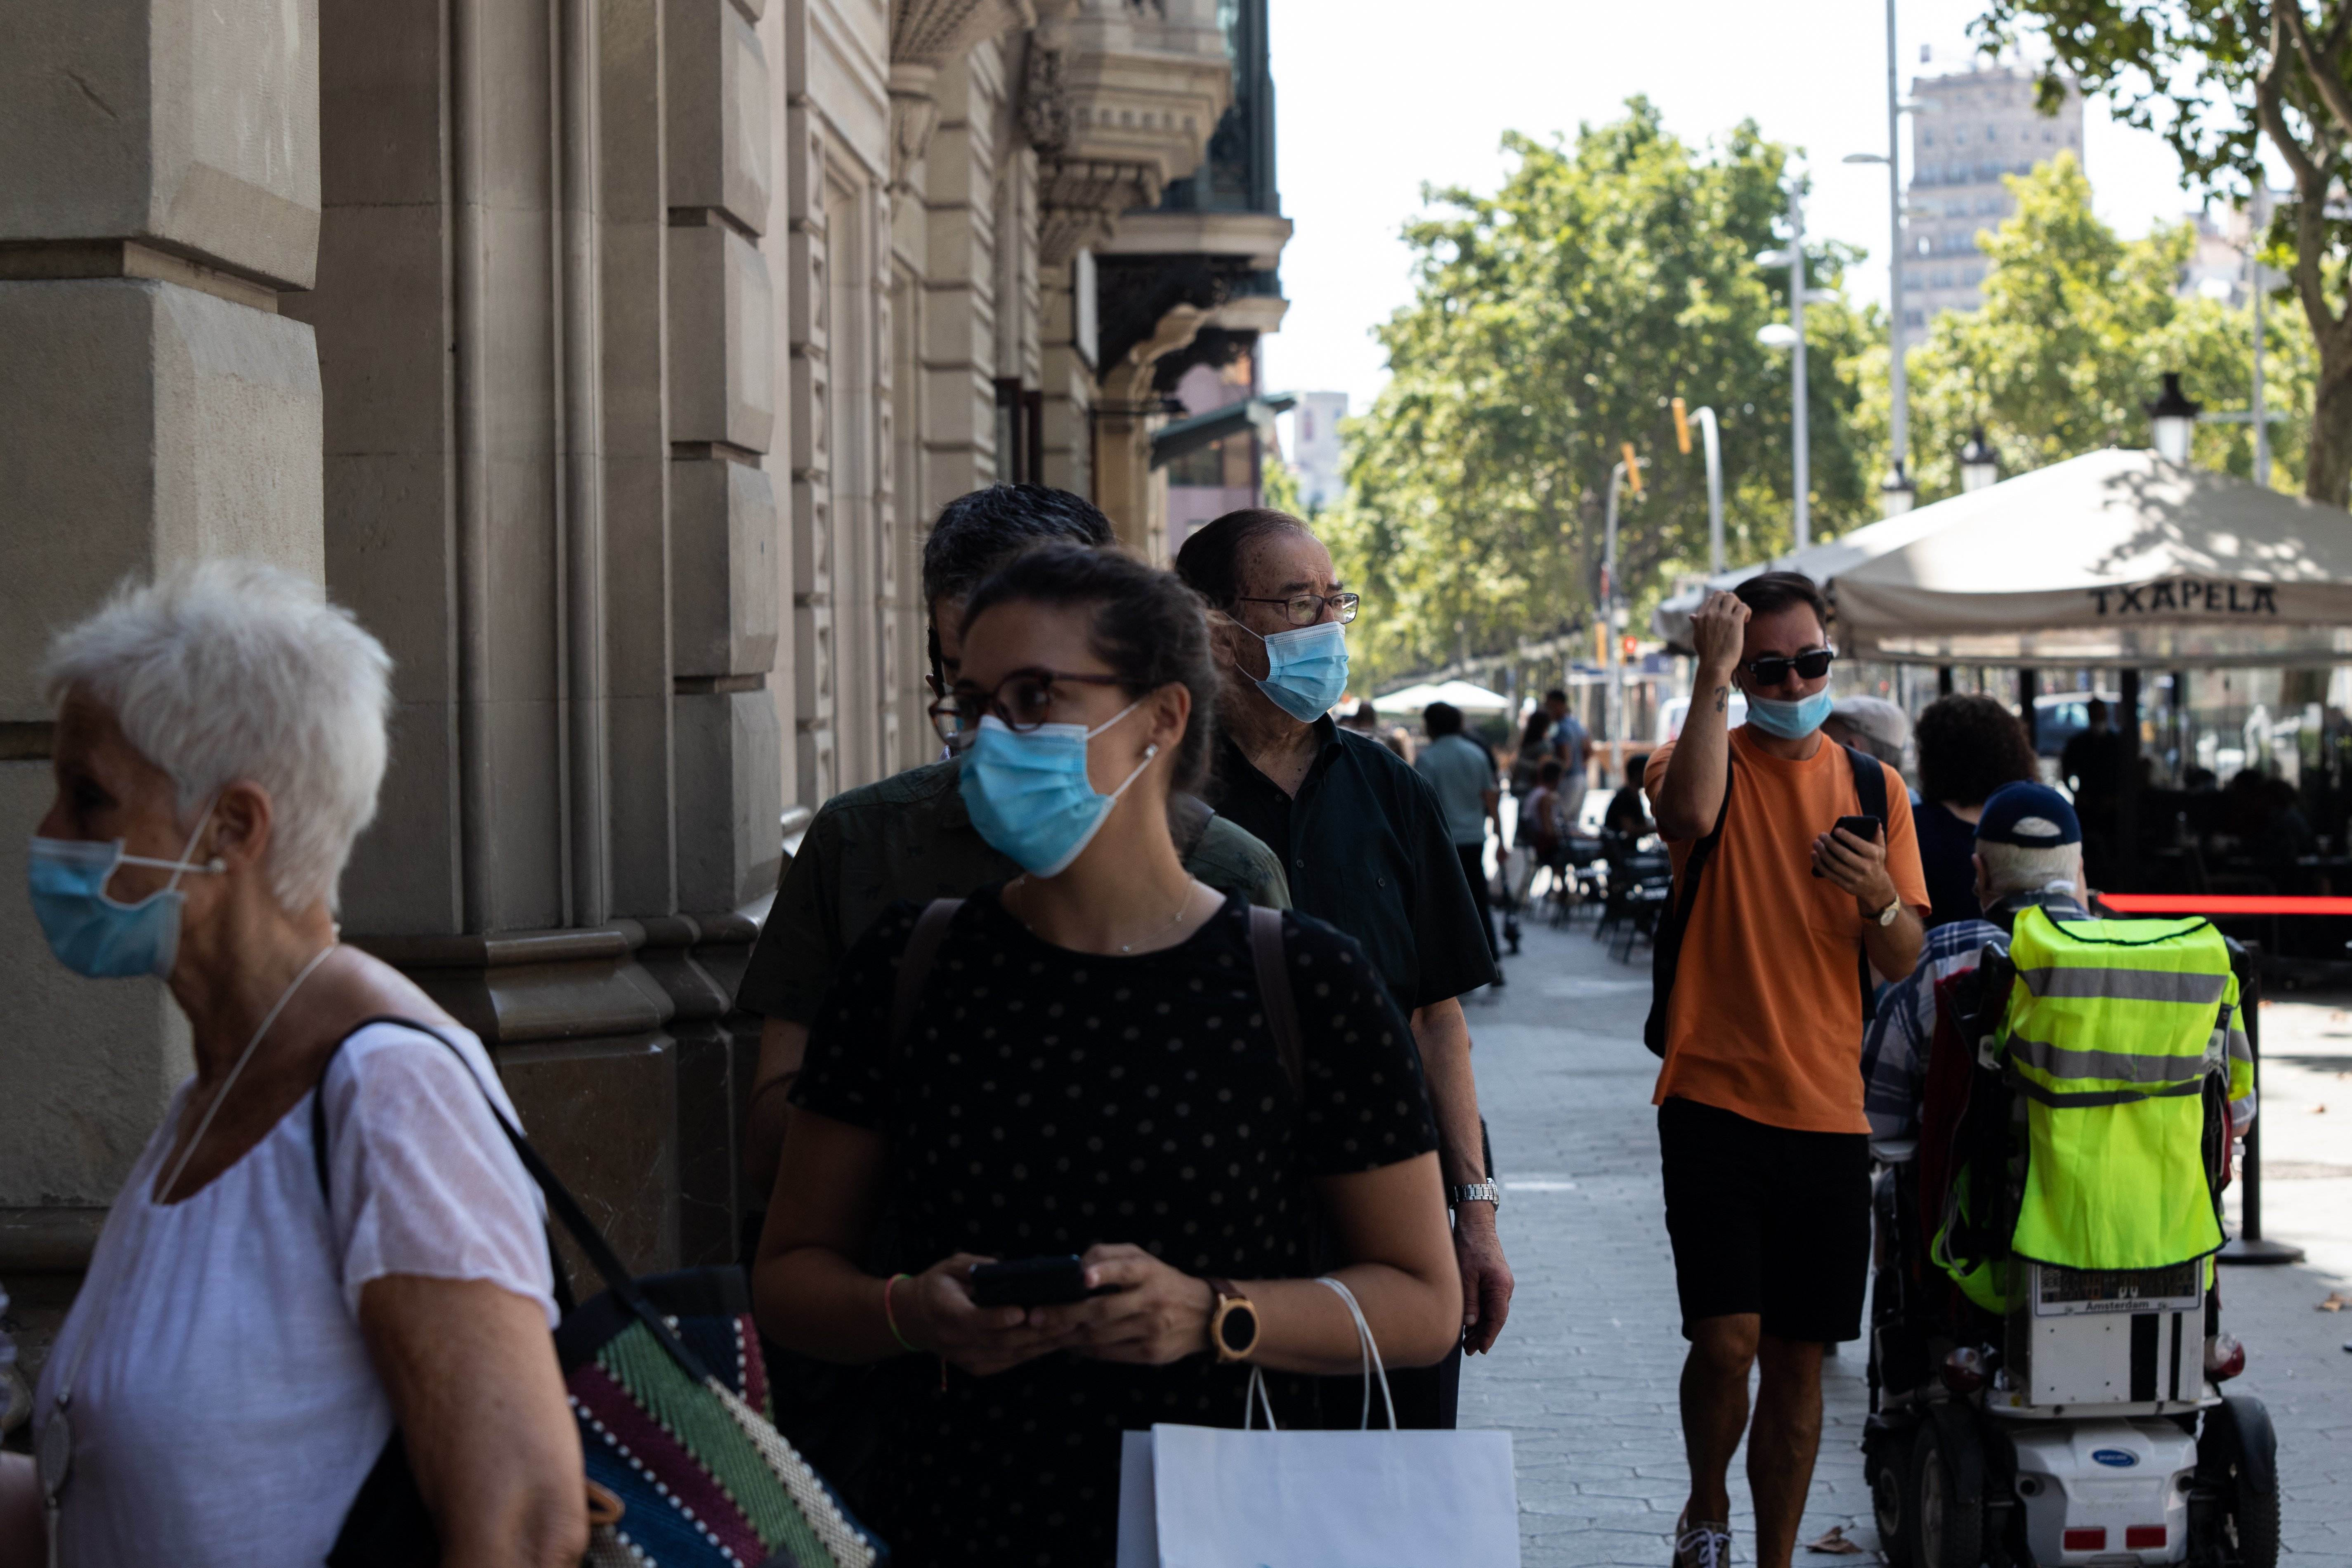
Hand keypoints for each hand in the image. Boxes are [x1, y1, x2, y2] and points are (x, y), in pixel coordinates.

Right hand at [895, 1253, 1074, 1376]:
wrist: (914, 1318)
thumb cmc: (938, 1286)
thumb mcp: (950, 1266)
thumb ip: (975, 1267)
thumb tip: (1006, 1270)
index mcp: (946, 1312)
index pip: (973, 1320)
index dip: (998, 1318)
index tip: (1023, 1311)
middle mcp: (956, 1341)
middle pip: (999, 1341)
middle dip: (1035, 1331)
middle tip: (1065, 1318)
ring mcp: (968, 1358)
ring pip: (1010, 1354)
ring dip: (1042, 1344)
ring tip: (1071, 1329)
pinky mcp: (978, 1367)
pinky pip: (1010, 1361)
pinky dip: (1034, 1351)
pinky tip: (1056, 1341)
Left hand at [1028, 1244, 1215, 1365]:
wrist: (1204, 1315)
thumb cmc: (1161, 1281)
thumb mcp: (1142, 1259)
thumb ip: (1108, 1256)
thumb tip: (1075, 1269)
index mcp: (1149, 1272)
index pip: (1126, 1269)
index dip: (1104, 1272)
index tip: (1082, 1278)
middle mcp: (1152, 1300)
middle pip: (1103, 1310)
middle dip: (1065, 1314)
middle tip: (1036, 1316)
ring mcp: (1151, 1330)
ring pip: (1101, 1336)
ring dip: (1069, 1334)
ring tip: (1046, 1330)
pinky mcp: (1150, 1353)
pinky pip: (1109, 1353)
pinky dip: (1086, 1350)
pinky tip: (1071, 1343)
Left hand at [1454, 1208, 1513, 1354]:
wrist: (1476, 1223)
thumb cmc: (1469, 1246)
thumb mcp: (1465, 1274)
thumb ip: (1469, 1300)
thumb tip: (1470, 1324)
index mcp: (1501, 1286)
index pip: (1497, 1318)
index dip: (1488, 1336)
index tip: (1481, 1350)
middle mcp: (1505, 1286)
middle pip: (1495, 1317)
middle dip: (1482, 1335)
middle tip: (1469, 1350)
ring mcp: (1501, 1283)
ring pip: (1492, 1311)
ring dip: (1480, 1326)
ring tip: (1467, 1342)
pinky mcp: (1494, 1279)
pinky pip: (1489, 1301)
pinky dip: (1480, 1313)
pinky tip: (1470, 1322)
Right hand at [1689, 591, 1750, 680]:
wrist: (1714, 666)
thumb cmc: (1707, 654)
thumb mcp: (1697, 637)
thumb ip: (1696, 624)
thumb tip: (1691, 616)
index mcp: (1700, 617)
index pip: (1710, 600)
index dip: (1719, 604)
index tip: (1724, 615)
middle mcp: (1710, 614)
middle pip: (1720, 593)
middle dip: (1729, 600)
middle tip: (1734, 612)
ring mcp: (1722, 617)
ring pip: (1732, 597)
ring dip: (1738, 604)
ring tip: (1740, 615)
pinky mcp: (1734, 622)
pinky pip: (1743, 606)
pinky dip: (1747, 611)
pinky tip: (1746, 620)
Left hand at [1812, 824, 1897, 912]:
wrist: (1877, 887)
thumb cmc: (1875, 863)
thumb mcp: (1880, 850)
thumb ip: (1877, 836)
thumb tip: (1876, 823)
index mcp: (1873, 856)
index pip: (1859, 845)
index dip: (1847, 837)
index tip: (1836, 830)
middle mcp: (1865, 867)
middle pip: (1844, 855)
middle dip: (1831, 844)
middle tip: (1821, 835)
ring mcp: (1855, 878)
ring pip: (1835, 865)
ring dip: (1823, 854)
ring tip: (1816, 844)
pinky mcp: (1847, 886)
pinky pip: (1830, 875)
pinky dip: (1820, 865)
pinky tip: (1814, 856)